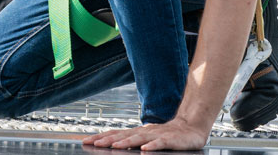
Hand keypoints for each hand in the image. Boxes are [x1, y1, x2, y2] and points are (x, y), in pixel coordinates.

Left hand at [82, 117, 207, 150]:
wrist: (191, 128)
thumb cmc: (168, 136)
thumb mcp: (148, 138)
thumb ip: (133, 142)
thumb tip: (114, 145)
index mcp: (139, 132)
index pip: (117, 133)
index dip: (102, 136)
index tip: (86, 140)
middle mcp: (145, 131)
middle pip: (124, 135)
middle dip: (108, 139)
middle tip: (94, 143)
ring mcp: (157, 135)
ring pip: (139, 138)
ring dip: (126, 142)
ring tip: (114, 146)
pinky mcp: (170, 140)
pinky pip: (160, 143)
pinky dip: (152, 146)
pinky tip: (145, 150)